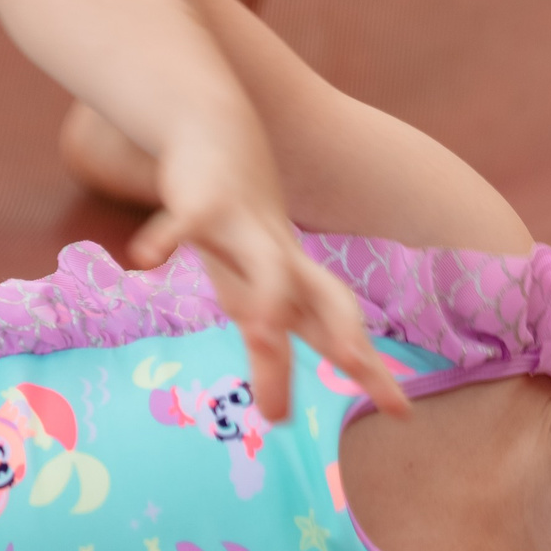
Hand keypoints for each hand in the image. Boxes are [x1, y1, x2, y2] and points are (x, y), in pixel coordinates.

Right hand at [129, 127, 410, 422]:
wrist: (220, 134)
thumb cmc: (241, 227)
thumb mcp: (254, 289)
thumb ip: (268, 345)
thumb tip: (280, 416)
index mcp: (295, 287)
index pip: (341, 334)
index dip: (371, 372)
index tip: (404, 416)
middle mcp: (281, 262)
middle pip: (324, 301)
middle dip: (342, 334)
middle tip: (356, 366)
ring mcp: (245, 232)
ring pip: (268, 268)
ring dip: (269, 299)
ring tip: (264, 336)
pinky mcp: (202, 204)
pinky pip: (186, 223)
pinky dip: (166, 238)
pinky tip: (146, 259)